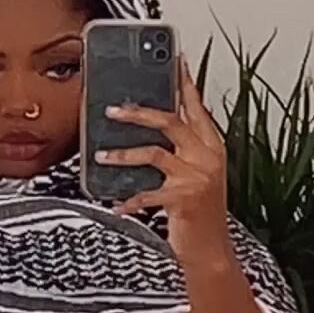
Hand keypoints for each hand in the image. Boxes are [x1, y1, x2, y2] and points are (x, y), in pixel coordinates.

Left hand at [94, 54, 233, 269]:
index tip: (174, 61)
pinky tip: (116, 205)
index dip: (185, 83)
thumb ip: (183, 149)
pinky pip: (146, 193)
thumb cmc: (200, 213)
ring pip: (153, 153)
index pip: (197, 107)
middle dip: (139, 112)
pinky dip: (128, 200)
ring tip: (100, 157)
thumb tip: (152, 124)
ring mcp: (196, 178)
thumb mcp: (197, 175)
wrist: (211, 251)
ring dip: (122, 154)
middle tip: (114, 109)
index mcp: (213, 147)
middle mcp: (207, 157)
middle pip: (171, 121)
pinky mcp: (183, 199)